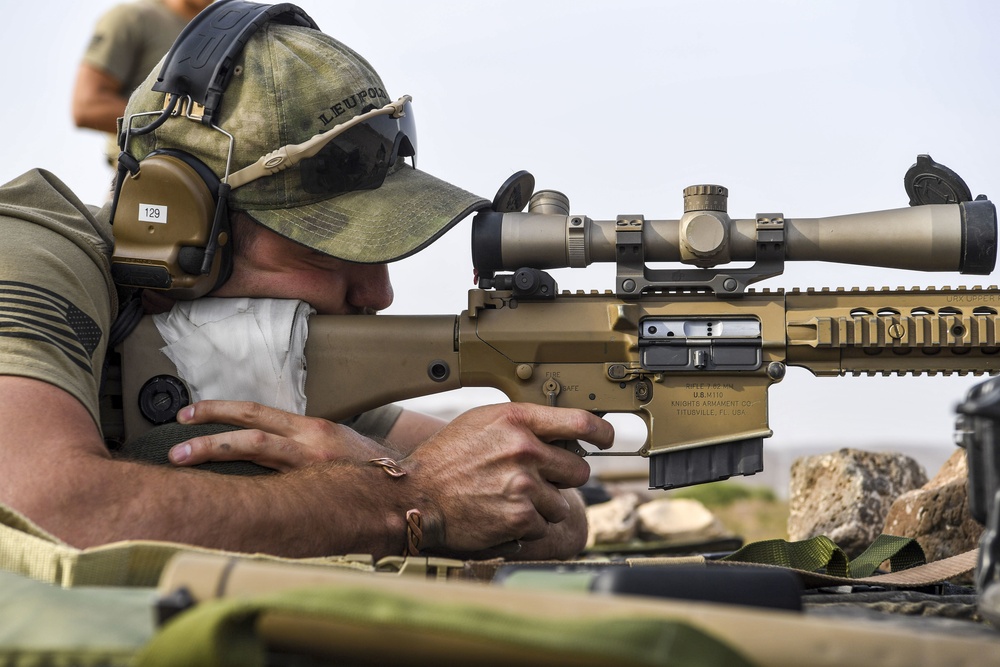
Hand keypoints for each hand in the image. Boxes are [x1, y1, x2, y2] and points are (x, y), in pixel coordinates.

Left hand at [168, 400, 400, 471]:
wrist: (407, 490)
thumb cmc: (371, 470)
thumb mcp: (336, 444)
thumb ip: (301, 443)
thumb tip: (264, 447)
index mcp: (312, 428)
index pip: (257, 413)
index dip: (220, 410)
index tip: (190, 413)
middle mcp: (308, 443)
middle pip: (248, 431)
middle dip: (207, 433)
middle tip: (175, 441)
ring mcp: (310, 468)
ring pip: (253, 456)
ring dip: (213, 454)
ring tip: (181, 459)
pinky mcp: (315, 491)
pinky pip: (270, 489)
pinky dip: (242, 491)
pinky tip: (220, 499)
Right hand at [399, 403, 612, 558]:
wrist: (416, 495)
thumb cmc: (447, 458)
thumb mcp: (482, 422)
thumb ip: (522, 424)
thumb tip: (561, 432)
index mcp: (517, 420)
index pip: (581, 421)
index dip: (602, 432)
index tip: (606, 438)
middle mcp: (524, 449)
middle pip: (578, 468)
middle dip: (562, 478)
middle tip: (534, 480)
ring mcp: (524, 484)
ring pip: (562, 502)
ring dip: (543, 505)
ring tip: (509, 498)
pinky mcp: (521, 516)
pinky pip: (544, 524)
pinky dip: (528, 525)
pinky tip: (502, 514)